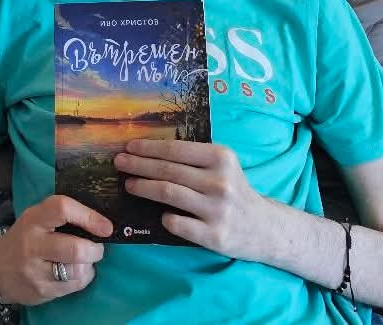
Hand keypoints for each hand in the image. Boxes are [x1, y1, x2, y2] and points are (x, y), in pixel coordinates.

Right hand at [0, 195, 112, 305]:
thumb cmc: (24, 238)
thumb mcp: (35, 219)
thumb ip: (61, 216)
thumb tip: (99, 219)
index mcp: (33, 219)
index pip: (62, 209)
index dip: (88, 216)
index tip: (106, 227)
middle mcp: (33, 244)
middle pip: (75, 249)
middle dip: (95, 249)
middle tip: (96, 248)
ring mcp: (36, 271)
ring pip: (77, 270)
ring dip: (89, 265)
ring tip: (84, 260)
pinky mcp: (41, 291)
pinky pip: (74, 285)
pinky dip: (82, 277)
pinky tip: (75, 272)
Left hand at [115, 140, 269, 260]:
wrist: (264, 228)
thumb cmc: (234, 191)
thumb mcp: (222, 166)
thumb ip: (193, 158)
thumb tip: (148, 150)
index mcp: (221, 158)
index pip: (175, 150)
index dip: (148, 148)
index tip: (129, 146)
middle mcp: (220, 182)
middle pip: (168, 170)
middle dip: (138, 165)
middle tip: (118, 162)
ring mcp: (217, 210)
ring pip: (168, 193)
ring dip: (143, 187)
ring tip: (128, 184)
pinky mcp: (214, 235)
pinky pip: (177, 223)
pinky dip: (163, 217)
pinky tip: (158, 214)